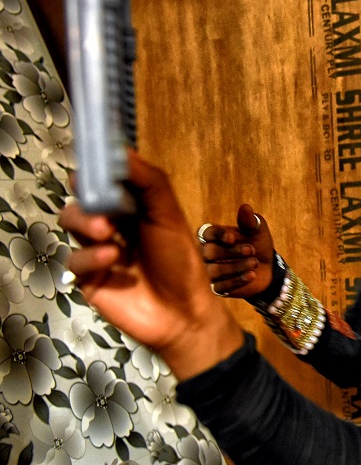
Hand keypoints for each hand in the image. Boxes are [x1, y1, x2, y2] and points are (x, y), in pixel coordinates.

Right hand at [58, 150, 243, 379]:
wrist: (184, 313)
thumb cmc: (181, 262)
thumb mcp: (170, 217)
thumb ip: (150, 183)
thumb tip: (123, 152)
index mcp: (134, 207)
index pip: (108, 180)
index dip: (100, 169)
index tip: (95, 159)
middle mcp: (113, 224)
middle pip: (84, 198)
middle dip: (89, 196)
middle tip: (101, 202)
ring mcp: (97, 250)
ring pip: (71, 224)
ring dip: (86, 222)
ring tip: (106, 232)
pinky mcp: (88, 277)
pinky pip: (74, 260)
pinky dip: (91, 256)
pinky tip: (113, 259)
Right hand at [199, 204, 274, 298]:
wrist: (268, 268)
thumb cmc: (258, 244)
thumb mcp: (257, 231)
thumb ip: (249, 221)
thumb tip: (245, 207)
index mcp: (212, 236)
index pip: (206, 233)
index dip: (217, 235)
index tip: (232, 237)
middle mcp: (205, 254)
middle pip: (209, 252)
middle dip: (231, 251)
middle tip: (251, 250)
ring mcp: (209, 272)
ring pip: (214, 271)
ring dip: (236, 266)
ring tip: (255, 262)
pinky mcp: (216, 288)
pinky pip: (221, 287)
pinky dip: (237, 280)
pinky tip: (252, 275)